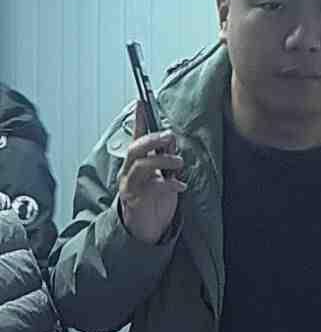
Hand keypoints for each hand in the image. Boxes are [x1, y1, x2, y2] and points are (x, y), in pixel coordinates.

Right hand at [118, 101, 186, 243]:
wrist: (144, 230)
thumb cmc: (154, 200)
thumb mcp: (161, 175)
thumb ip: (165, 158)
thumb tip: (171, 140)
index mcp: (135, 163)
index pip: (136, 136)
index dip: (138, 119)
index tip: (141, 102)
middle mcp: (129, 172)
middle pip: (135, 148)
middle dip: (153, 139)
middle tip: (169, 137)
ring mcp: (131, 186)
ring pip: (142, 165)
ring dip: (163, 160)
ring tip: (178, 163)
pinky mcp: (136, 200)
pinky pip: (152, 187)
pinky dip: (169, 184)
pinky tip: (180, 185)